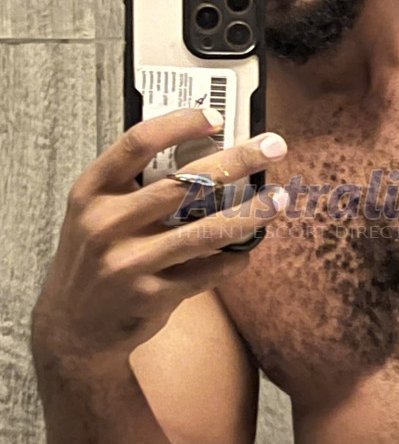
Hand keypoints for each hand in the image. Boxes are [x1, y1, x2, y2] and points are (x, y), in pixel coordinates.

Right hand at [32, 107, 287, 361]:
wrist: (73, 327)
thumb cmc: (97, 256)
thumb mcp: (97, 213)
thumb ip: (137, 185)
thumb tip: (208, 153)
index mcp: (92, 192)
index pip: (137, 143)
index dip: (180, 124)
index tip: (218, 117)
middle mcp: (106, 224)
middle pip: (184, 183)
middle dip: (237, 161)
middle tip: (274, 147)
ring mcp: (129, 262)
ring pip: (205, 230)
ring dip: (251, 213)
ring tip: (280, 199)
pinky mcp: (151, 295)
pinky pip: (208, 271)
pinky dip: (233, 258)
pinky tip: (247, 249)